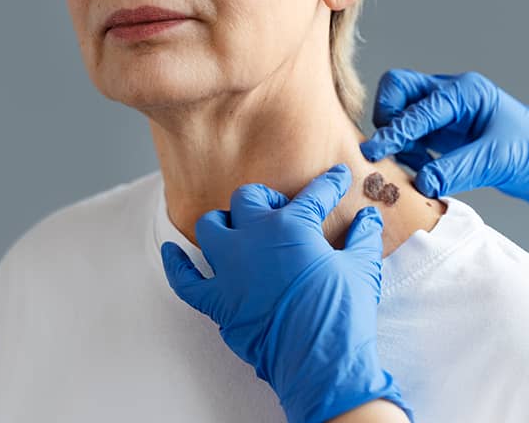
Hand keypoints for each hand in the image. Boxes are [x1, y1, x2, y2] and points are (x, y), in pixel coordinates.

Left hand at [160, 164, 413, 422]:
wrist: (322, 364)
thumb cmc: (343, 313)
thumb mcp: (361, 269)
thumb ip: (362, 238)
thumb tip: (370, 218)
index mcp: (292, 227)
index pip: (314, 195)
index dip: (329, 184)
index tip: (335, 177)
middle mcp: (255, 238)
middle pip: (248, 199)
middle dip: (263, 198)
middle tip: (278, 209)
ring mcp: (231, 269)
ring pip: (211, 227)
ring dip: (222, 222)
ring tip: (235, 226)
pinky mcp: (219, 300)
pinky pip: (185, 280)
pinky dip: (176, 265)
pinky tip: (171, 251)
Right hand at [359, 69, 528, 200]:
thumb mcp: (495, 160)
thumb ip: (456, 169)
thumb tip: (422, 182)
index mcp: (465, 92)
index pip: (418, 108)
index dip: (395, 132)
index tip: (375, 151)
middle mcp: (448, 94)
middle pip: (397, 88)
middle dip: (387, 117)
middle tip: (389, 147)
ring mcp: (441, 110)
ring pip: (397, 108)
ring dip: (396, 137)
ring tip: (416, 164)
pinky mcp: (438, 128)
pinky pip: (407, 131)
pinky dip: (406, 149)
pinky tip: (423, 167)